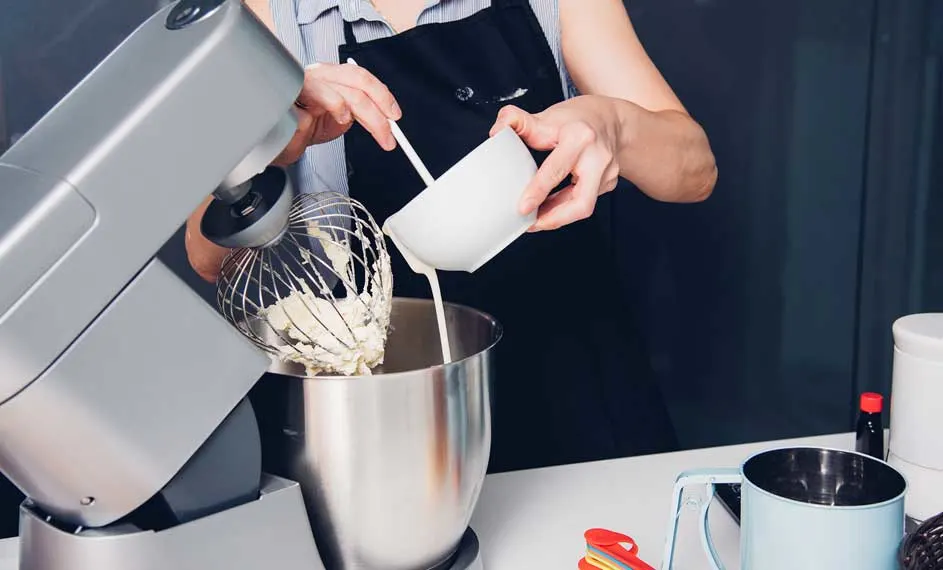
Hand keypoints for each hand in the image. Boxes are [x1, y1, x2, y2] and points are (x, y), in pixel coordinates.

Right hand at [273, 62, 402, 165]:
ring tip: (352, 130)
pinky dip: (319, 122)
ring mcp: (302, 84)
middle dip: (377, 112)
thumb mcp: (339, 119)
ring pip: (341, 94)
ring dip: (356, 117)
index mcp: (331, 76)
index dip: (382, 95)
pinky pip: (313, 111)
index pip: (362, 77)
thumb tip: (387, 122)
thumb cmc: (303, 128)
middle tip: (387, 135)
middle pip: (357, 83)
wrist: (274, 141)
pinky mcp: (288, 99)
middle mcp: (318, 75)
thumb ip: (361, 114)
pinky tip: (314, 126)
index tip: (394, 116)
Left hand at [489, 96, 625, 231]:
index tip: (522, 208)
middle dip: (554, 219)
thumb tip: (497, 131)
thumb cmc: (578, 118)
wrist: (611, 119)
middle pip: (581, 203)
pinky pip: (584, 202)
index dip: (538, 191)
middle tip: (530, 224)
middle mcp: (598, 158)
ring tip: (535, 217)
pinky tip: (550, 207)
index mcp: (580, 137)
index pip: (557, 170)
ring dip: (557, 216)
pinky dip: (565, 207)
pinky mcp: (608, 184)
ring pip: (583, 207)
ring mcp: (607, 173)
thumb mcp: (547, 115)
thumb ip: (518, 121)